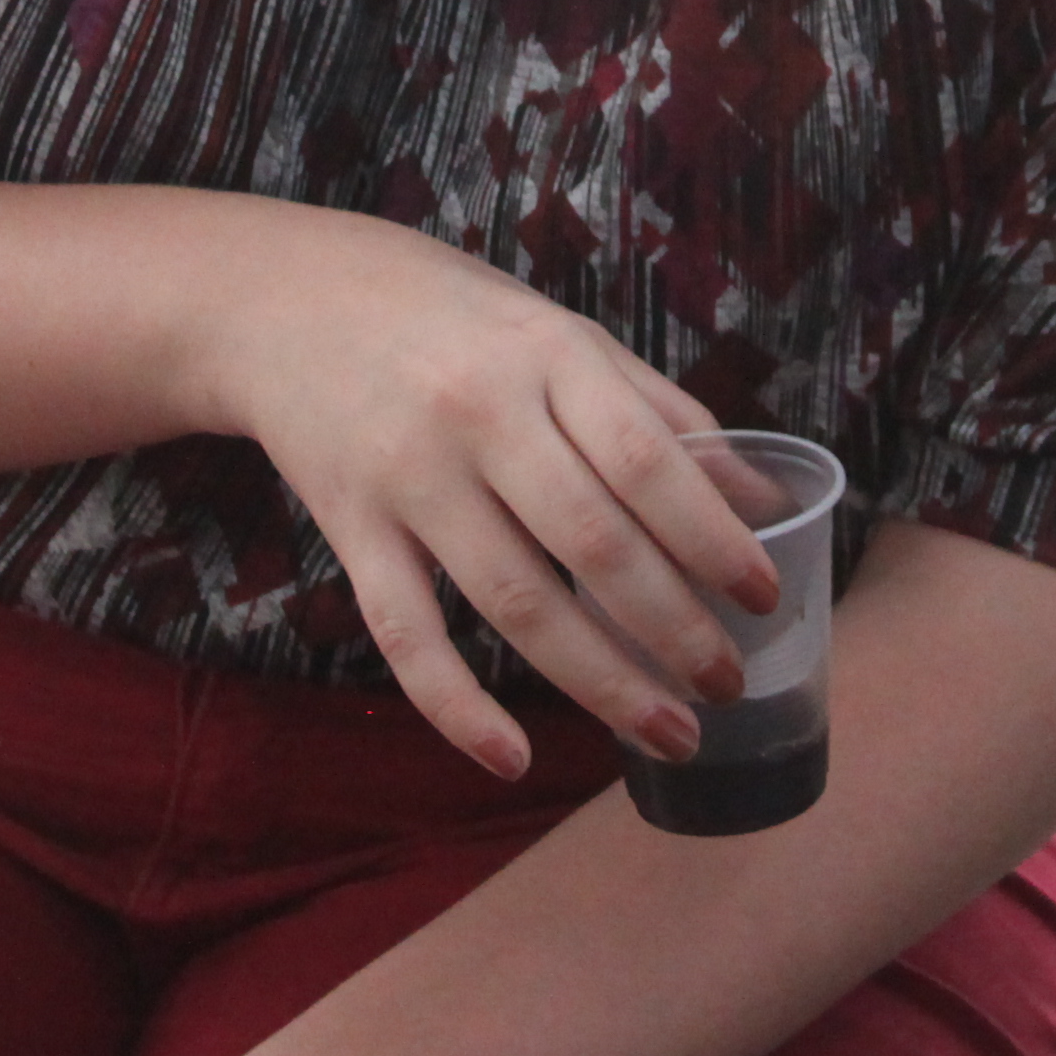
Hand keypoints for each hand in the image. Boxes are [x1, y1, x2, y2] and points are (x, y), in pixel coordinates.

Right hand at [201, 219, 781, 777]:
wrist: (287, 298)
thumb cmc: (452, 318)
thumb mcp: (562, 336)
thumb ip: (662, 415)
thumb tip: (768, 500)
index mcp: (550, 356)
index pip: (648, 460)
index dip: (712, 537)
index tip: (764, 597)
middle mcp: (482, 413)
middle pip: (592, 542)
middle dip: (673, 628)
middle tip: (729, 686)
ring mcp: (410, 474)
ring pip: (515, 600)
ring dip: (600, 680)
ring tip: (670, 734)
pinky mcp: (350, 526)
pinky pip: (406, 633)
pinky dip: (457, 704)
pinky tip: (513, 756)